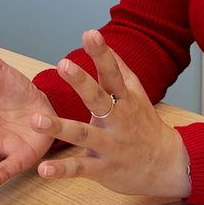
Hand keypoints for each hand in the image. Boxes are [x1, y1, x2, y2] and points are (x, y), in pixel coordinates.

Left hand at [30, 30, 191, 197]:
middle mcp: (118, 120)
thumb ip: (120, 70)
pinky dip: (62, 170)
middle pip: (99, 98)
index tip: (90, 34)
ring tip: (37, 120)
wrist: (167, 166)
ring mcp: (110, 145)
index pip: (113, 73)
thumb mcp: (138, 95)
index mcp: (125, 100)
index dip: (102, 54)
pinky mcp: (103, 169)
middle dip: (81, 82)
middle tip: (63, 65)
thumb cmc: (146, 126)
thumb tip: (105, 44)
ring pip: (83, 134)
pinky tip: (43, 168)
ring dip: (60, 127)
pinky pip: (80, 168)